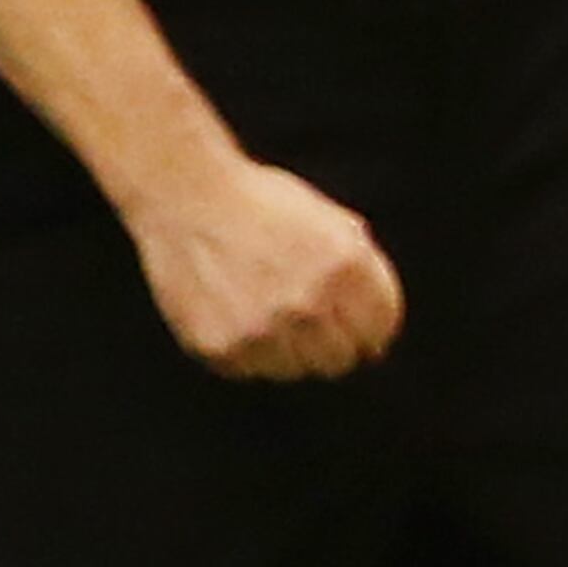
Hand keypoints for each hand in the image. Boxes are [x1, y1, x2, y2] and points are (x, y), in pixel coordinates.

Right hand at [127, 157, 403, 379]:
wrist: (187, 196)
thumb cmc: (262, 203)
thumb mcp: (332, 222)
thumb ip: (363, 269)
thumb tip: (379, 324)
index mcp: (344, 265)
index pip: (380, 328)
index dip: (374, 330)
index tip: (362, 331)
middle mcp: (308, 303)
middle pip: (341, 359)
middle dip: (335, 344)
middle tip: (313, 325)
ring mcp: (263, 329)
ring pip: (297, 370)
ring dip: (291, 351)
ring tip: (270, 314)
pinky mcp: (221, 346)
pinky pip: (251, 369)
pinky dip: (249, 352)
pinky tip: (238, 316)